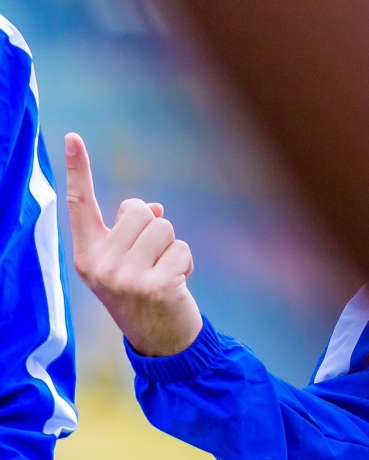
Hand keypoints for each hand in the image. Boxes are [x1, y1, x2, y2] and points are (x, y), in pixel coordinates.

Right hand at [64, 132, 202, 356]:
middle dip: (156, 229)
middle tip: (152, 262)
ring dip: (173, 248)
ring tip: (164, 274)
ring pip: (164, 227)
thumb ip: (133, 231)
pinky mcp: (153, 285)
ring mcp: (123, 277)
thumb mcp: (129, 261)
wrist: (160, 341)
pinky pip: (182, 250)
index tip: (73, 136)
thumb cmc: (145, 292)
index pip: (81, 205)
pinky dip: (186, 264)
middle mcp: (98, 265)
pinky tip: (175, 287)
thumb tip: (155, 208)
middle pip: (140, 210)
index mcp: (86, 254)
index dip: (79, 169)